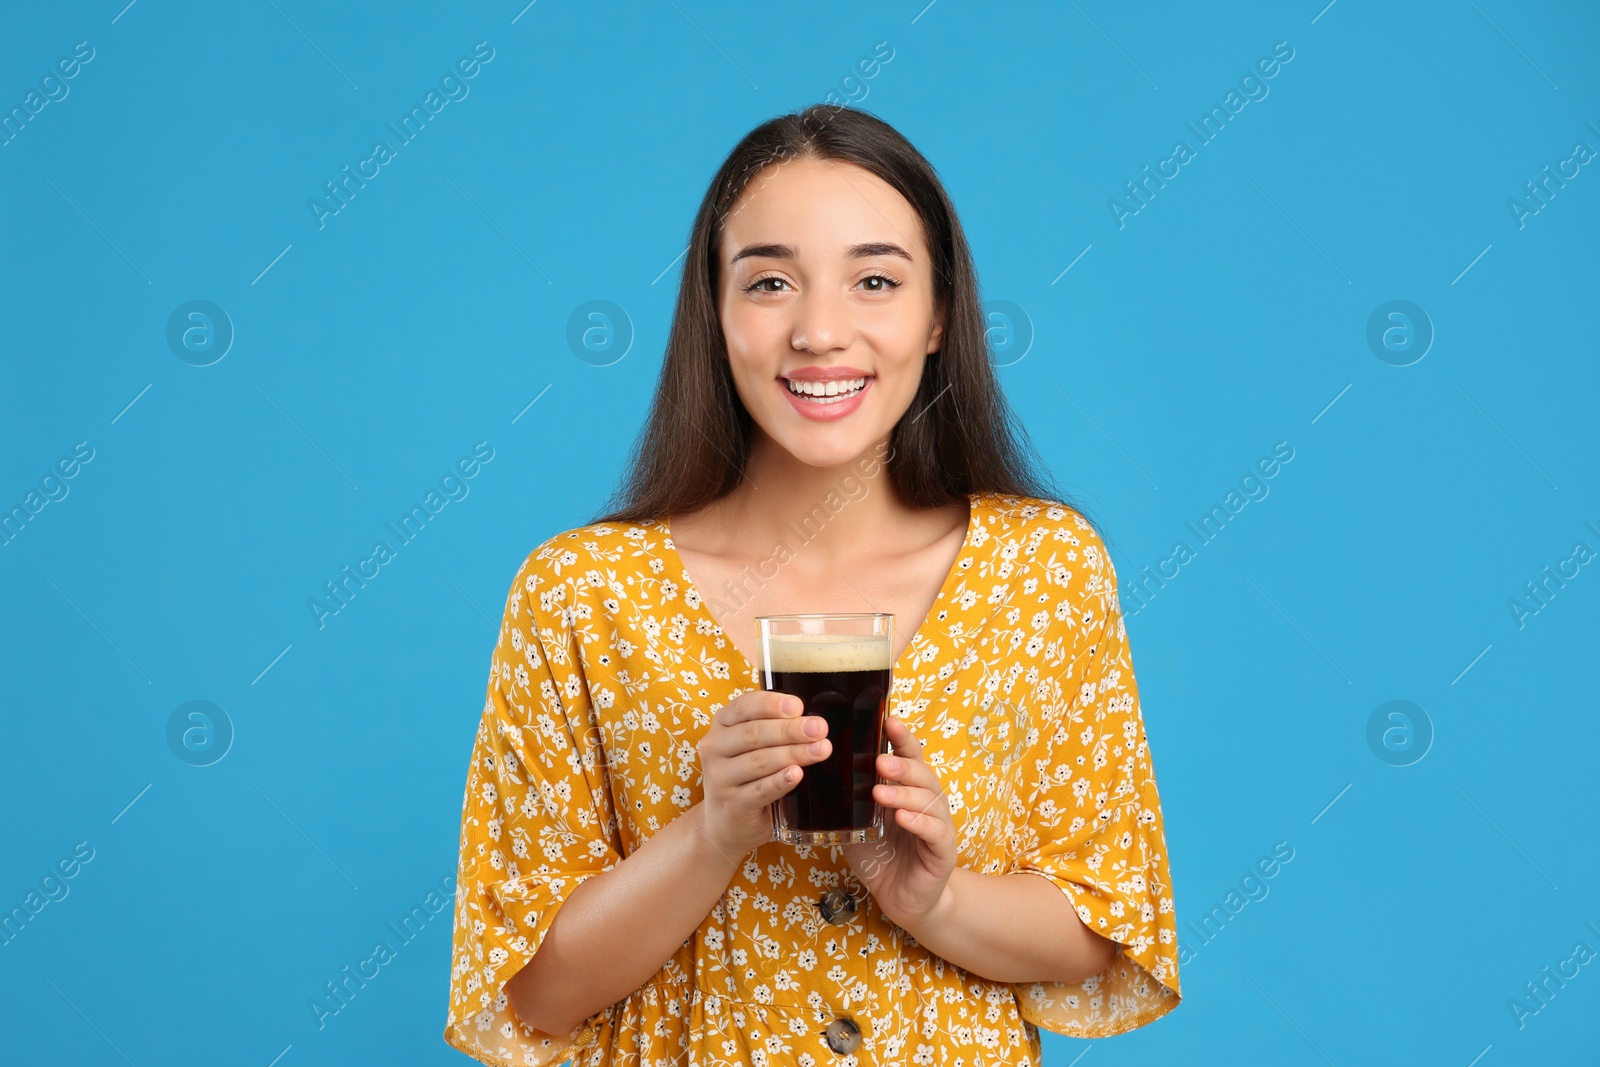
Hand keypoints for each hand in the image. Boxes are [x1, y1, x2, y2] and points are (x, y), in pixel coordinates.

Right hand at [696, 690, 831, 858]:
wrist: (725, 823)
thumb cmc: (746, 776)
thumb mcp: (751, 746)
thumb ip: (773, 728)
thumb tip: (811, 722)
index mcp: (722, 724)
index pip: (744, 706)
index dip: (771, 704)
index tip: (798, 706)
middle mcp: (715, 748)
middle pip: (754, 734)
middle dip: (790, 730)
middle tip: (819, 728)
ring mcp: (721, 778)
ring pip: (759, 761)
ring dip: (793, 753)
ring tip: (820, 750)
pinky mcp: (733, 804)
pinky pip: (760, 790)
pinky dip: (780, 781)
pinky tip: (797, 774)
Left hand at [842, 714, 957, 930]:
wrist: (903, 900)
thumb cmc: (880, 857)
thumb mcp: (857, 826)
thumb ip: (845, 803)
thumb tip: (813, 777)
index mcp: (908, 789)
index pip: (909, 757)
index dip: (902, 739)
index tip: (890, 721)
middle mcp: (927, 801)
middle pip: (922, 774)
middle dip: (901, 765)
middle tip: (878, 763)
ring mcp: (939, 824)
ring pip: (929, 800)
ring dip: (904, 793)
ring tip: (880, 792)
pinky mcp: (944, 850)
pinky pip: (935, 831)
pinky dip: (919, 822)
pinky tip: (903, 817)